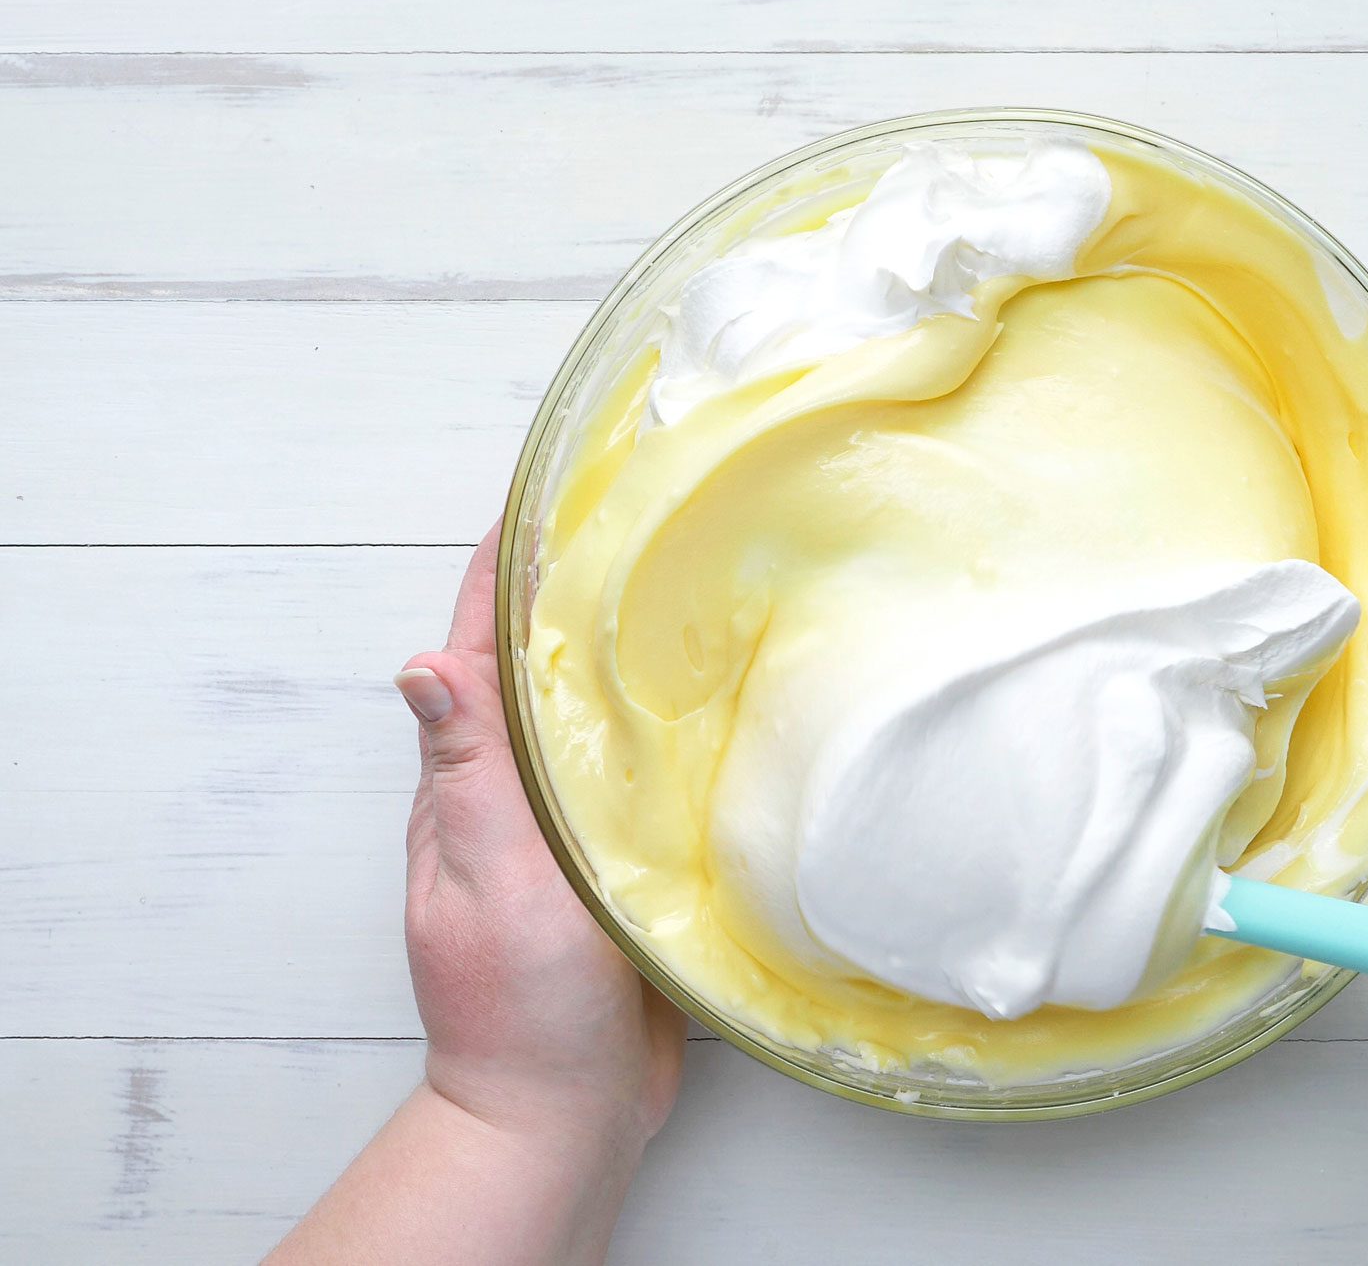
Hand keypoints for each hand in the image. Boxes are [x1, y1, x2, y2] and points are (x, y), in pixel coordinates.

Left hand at [397, 520, 683, 1159]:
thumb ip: (467, 778)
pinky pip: (633, 774)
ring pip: (588, 715)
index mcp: (469, 784)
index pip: (478, 649)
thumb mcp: (490, 880)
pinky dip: (660, 724)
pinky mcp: (615, 863)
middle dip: (569, 588)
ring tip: (678, 583)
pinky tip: (708, 705)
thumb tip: (422, 665)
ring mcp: (563, 829)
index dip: (502, 570)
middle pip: (534, 668)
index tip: (542, 495)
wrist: (561, 1109)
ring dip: (619, 648)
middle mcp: (512, 793)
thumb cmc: (517, 1004)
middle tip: (631, 518)